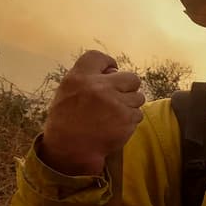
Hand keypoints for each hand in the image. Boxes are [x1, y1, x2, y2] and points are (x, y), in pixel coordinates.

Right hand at [40, 50, 145, 175]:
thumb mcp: (67, 92)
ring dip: (130, 105)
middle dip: (128, 87)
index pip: (98, 57)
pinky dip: (130, 120)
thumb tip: (115, 71)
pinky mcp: (126, 119)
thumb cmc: (67, 120)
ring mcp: (114, 103)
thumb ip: (87, 78)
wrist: (70, 148)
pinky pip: (138, 114)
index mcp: (79, 77)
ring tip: (114, 115)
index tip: (111, 72)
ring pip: (138, 97)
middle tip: (118, 98)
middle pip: (131, 77)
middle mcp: (98, 87)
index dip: (108, 63)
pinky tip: (116, 126)